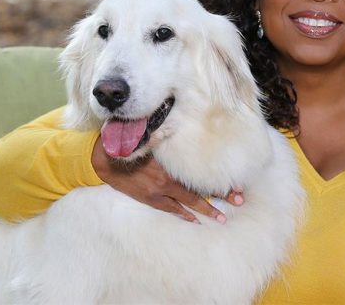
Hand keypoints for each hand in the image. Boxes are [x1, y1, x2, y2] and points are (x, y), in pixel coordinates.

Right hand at [91, 137, 242, 223]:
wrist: (105, 161)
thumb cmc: (129, 145)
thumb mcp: (149, 137)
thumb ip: (164, 134)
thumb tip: (177, 124)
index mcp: (171, 167)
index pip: (201, 177)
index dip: (219, 182)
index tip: (237, 186)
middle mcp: (167, 181)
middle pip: (199, 192)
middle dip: (220, 197)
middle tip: (239, 201)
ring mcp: (158, 192)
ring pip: (187, 203)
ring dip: (205, 210)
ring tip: (221, 218)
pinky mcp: (149, 198)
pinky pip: (170, 209)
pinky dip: (183, 214)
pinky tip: (194, 220)